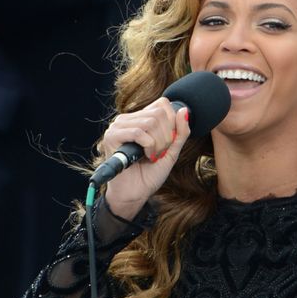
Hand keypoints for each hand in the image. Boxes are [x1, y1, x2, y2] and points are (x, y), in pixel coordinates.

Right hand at [100, 98, 190, 219]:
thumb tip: (184, 110)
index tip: (169, 143)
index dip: (173, 124)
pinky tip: (146, 157)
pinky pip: (138, 132)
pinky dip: (149, 146)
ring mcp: (118, 126)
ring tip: (153, 156)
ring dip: (158, 143)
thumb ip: (180, 132)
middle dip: (167, 136)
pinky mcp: (112, 136)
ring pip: (150, 122)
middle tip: (160, 153)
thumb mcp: (172, 150)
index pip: (163, 104)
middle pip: (159, 113)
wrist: (136, 193)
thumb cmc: (151, 173)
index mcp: (141, 118)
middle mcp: (128, 119)